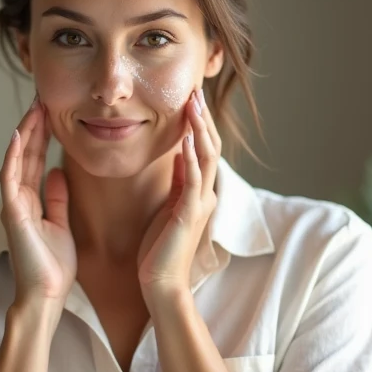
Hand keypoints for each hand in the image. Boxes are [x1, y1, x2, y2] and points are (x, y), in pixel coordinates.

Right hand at [0, 96, 75, 304]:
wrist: (47, 295)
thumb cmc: (53, 267)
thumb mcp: (61, 224)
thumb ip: (57, 198)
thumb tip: (59, 173)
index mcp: (32, 200)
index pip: (35, 159)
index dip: (42, 134)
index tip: (51, 110)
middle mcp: (19, 198)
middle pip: (24, 153)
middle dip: (33, 125)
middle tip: (41, 96)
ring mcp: (13, 204)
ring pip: (15, 159)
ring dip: (24, 132)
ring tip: (33, 107)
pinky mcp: (12, 213)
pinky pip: (9, 178)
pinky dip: (11, 156)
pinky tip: (17, 135)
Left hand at [138, 88, 220, 299]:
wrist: (161, 284)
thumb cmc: (160, 251)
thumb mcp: (168, 207)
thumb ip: (177, 181)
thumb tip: (180, 154)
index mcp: (198, 192)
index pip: (204, 149)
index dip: (199, 122)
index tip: (191, 97)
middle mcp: (205, 194)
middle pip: (211, 145)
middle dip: (203, 116)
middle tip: (196, 88)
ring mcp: (200, 203)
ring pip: (208, 156)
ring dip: (201, 127)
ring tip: (193, 101)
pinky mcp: (189, 213)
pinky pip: (194, 178)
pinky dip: (192, 155)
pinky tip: (187, 136)